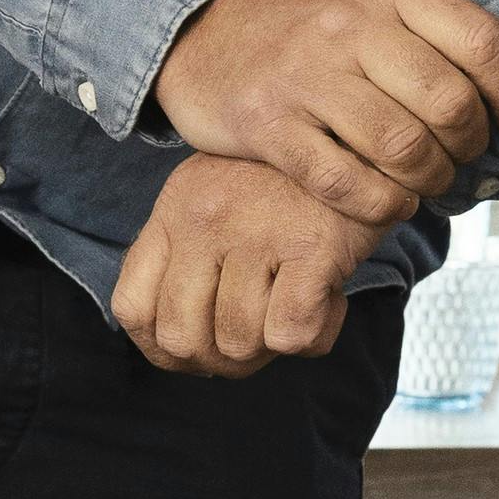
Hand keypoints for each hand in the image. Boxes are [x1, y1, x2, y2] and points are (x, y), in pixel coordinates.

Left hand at [109, 154, 381, 375]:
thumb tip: (176, 342)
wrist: (365, 136)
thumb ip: (191, 254)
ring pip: (239, 343)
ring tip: (300, 307)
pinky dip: (314, 337)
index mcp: (177, 209)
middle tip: (258, 343)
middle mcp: (205, 219)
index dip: (162, 350)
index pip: (133, 308)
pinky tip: (329, 305)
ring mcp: (255, 231)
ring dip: (273, 348)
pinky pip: (290, 334)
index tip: (198, 356)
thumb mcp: (223, 199)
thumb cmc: (295, 184)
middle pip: (183, 338)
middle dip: (221, 362)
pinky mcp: (312, 245)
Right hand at [151, 0, 498, 228]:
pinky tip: (389, 200)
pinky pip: (346, 182)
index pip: (483, 40)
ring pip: (403, 148)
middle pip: (449, 104)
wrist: (198, 28)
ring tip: (429, 181)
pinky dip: (382, 204)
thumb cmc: (309, 9)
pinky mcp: (269, 126)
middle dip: (471, 145)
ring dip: (431, 180)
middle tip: (464, 155)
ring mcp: (306, 76)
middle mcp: (350, 25)